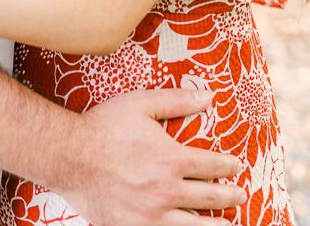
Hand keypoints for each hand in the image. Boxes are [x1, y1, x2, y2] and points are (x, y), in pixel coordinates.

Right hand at [58, 87, 244, 225]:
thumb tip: (208, 97)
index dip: (228, 167)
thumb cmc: (105, 127)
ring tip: (229, 225)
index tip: (236, 167)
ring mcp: (152, 215)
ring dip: (216, 225)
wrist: (70, 157)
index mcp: (171, 160)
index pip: (211, 166)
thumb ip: (177, 100)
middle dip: (229, 196)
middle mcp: (167, 191)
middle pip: (209, 198)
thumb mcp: (141, 104)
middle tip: (240, 195)